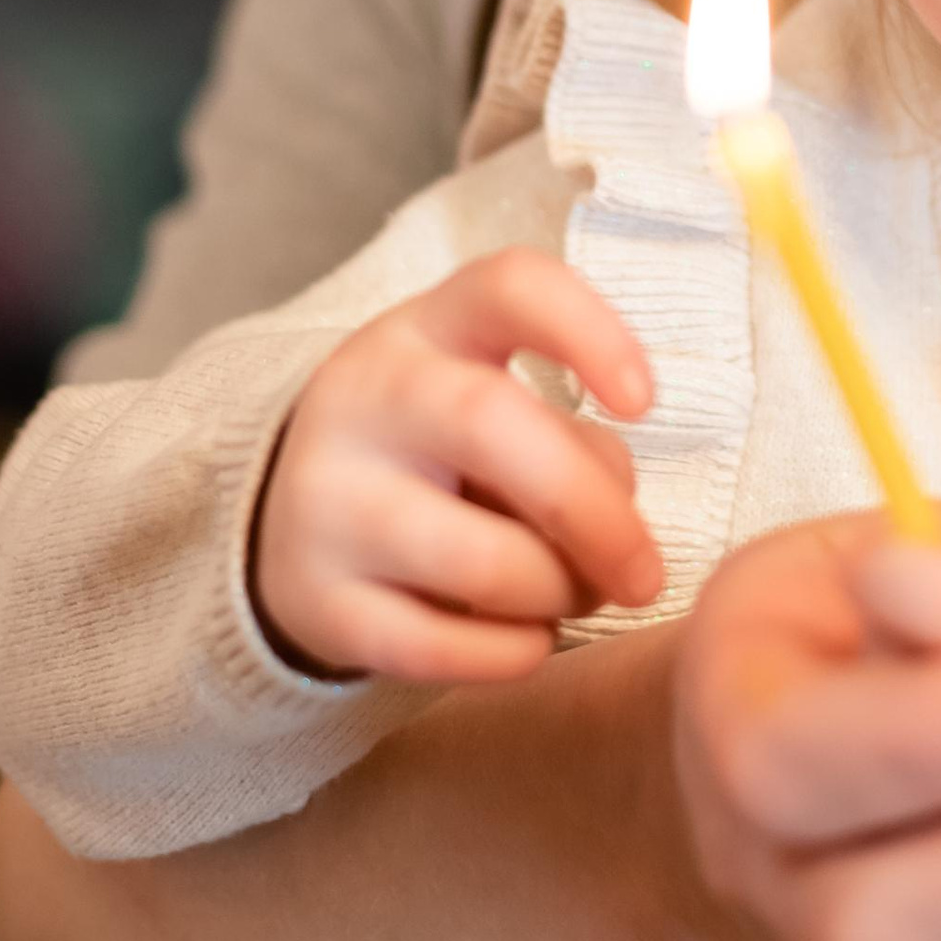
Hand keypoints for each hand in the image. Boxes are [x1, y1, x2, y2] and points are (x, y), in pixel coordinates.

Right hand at [252, 250, 662, 683]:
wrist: (294, 521)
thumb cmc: (440, 452)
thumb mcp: (494, 405)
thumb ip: (567, 440)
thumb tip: (620, 532)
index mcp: (430, 327)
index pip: (509, 285)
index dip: (589, 332)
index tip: (643, 402)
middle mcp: (367, 396)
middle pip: (490, 421)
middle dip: (593, 510)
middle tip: (646, 573)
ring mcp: (327, 499)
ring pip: (475, 558)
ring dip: (557, 591)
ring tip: (575, 596)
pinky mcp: (314, 599)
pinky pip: (435, 647)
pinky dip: (508, 655)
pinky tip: (527, 641)